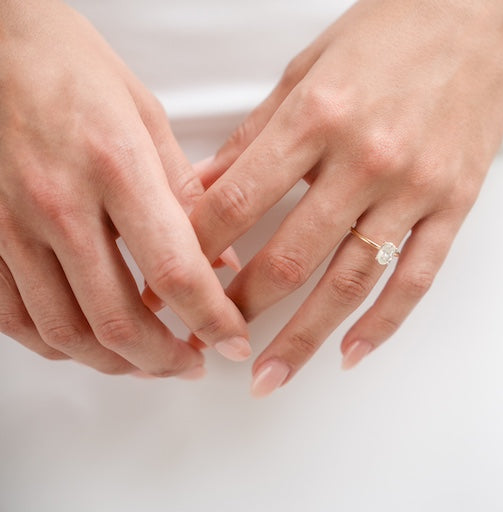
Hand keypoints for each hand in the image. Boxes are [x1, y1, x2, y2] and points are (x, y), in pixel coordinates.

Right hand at [0, 0, 249, 376]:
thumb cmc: (70, 68)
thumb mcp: (147, 119)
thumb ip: (184, 196)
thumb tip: (216, 259)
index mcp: (115, 167)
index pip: (174, 271)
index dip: (211, 319)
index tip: (232, 340)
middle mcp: (58, 203)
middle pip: (116, 319)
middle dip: (164, 359)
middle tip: (190, 363)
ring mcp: (9, 225)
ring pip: (63, 331)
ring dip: (113, 362)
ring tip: (146, 362)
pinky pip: (13, 317)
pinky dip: (56, 343)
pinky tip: (87, 342)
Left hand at [190, 0, 502, 394]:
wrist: (483, 13)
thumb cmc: (394, 30)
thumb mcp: (308, 68)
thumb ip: (256, 135)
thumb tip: (206, 187)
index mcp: (319, 116)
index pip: (238, 202)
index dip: (196, 247)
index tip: (175, 276)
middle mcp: (366, 158)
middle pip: (288, 257)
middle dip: (239, 306)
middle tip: (212, 336)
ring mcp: (415, 188)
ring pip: (349, 282)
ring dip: (303, 337)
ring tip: (269, 373)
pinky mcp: (455, 204)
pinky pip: (416, 279)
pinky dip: (382, 325)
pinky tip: (350, 354)